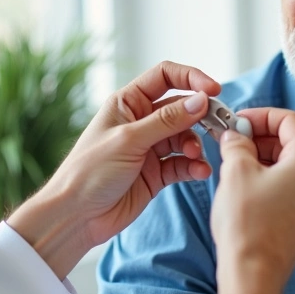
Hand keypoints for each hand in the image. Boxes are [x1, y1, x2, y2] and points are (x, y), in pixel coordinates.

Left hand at [6, 61, 219, 278]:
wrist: (76, 216)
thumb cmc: (89, 172)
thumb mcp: (130, 140)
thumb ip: (167, 121)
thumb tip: (200, 101)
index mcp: (128, 103)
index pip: (165, 77)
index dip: (191, 78)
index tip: (213, 91)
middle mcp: (140, 122)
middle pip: (181, 108)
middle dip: (201, 116)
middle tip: (218, 126)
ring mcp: (150, 148)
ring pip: (185, 137)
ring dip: (195, 145)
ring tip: (196, 157)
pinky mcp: (156, 173)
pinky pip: (183, 164)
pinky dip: (193, 167)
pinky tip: (199, 173)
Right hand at [211, 108, 294, 293]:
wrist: (252, 275)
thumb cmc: (247, 224)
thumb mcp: (235, 171)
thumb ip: (237, 144)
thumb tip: (236, 136)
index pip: (289, 121)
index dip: (261, 114)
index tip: (238, 120)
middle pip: (291, 143)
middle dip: (260, 137)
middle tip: (232, 140)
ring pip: (288, 168)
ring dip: (262, 158)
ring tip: (233, 163)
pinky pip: (287, 190)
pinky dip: (267, 181)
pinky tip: (243, 188)